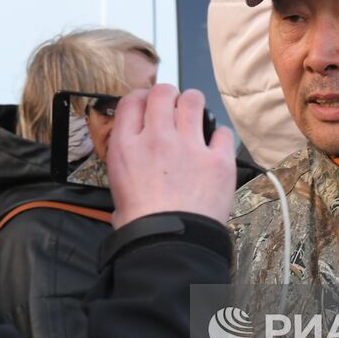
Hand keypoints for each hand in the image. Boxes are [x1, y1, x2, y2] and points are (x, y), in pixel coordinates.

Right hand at [105, 84, 235, 228]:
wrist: (169, 245)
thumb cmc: (142, 225)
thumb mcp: (116, 191)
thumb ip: (125, 165)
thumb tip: (132, 164)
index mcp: (127, 146)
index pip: (131, 100)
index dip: (141, 98)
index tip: (147, 104)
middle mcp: (157, 138)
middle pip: (162, 92)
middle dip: (168, 95)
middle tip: (173, 107)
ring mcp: (189, 146)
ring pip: (193, 100)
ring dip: (194, 104)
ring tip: (195, 116)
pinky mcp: (217, 160)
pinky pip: (222, 131)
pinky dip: (219, 137)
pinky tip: (214, 148)